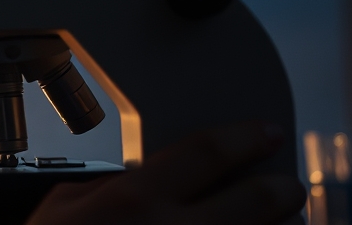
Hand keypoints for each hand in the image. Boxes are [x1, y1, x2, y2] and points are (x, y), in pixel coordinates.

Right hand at [26, 122, 306, 224]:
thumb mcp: (64, 205)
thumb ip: (111, 185)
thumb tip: (149, 174)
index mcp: (135, 200)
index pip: (207, 151)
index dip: (244, 138)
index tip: (264, 134)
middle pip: (257, 200)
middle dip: (282, 190)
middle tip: (287, 187)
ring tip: (279, 222)